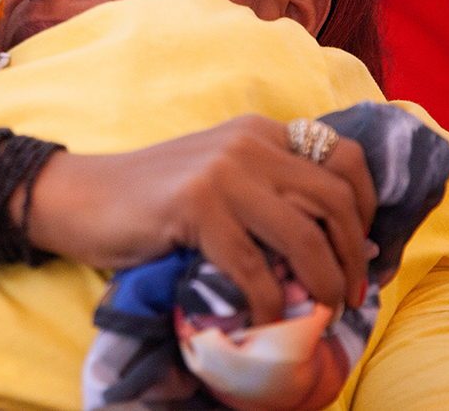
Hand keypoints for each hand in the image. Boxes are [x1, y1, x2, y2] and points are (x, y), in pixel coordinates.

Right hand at [28, 114, 375, 324]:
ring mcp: (222, 172)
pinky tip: (266, 317)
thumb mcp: (221, 179)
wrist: (80, 197)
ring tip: (322, 309)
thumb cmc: (151, 199)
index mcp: (259, 131)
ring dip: (324, 282)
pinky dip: (269, 301)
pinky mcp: (196, 206)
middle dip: (355, 254)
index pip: (345, 157)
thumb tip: (338, 244)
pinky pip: (255, 266)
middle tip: (350, 292)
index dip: (368, 207)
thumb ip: (270, 193)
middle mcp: (248, 143)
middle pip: (336, 199)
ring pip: (305, 234)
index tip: (365, 249)